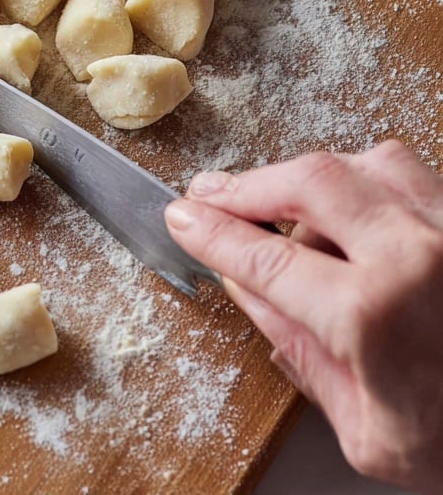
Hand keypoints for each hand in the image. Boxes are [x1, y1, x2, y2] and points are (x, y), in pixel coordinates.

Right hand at [164, 141, 442, 493]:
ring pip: (360, 161)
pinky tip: (347, 205)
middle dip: (246, 185)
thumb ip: (299, 352)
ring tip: (276, 198)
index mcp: (374, 314)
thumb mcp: (367, 433)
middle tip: (210, 193)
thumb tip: (245, 287)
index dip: (211, 233)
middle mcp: (413, 252)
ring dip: (307, 176)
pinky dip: (364, 177)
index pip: (263, 256)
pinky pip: (407, 171)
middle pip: (306, 181)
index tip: (181, 217)